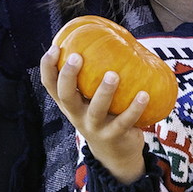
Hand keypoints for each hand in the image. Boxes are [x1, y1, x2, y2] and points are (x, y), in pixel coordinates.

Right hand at [39, 42, 149, 184]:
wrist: (115, 156)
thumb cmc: (104, 116)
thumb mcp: (91, 99)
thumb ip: (92, 77)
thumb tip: (108, 36)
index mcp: (70, 104)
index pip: (50, 85)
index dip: (48, 67)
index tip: (55, 48)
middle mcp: (77, 115)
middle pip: (66, 96)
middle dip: (69, 77)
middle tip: (77, 57)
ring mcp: (95, 128)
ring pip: (96, 110)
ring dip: (104, 92)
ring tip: (113, 75)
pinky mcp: (114, 136)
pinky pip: (125, 121)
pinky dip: (135, 108)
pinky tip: (144, 94)